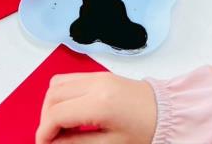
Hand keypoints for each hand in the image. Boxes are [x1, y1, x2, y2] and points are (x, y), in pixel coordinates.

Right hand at [36, 72, 156, 143]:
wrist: (168, 112)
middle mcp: (96, 83)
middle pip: (52, 96)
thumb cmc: (145, 130)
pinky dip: (61, 95)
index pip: (56, 113)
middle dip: (45, 119)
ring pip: (57, 84)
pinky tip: (69, 112)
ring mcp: (97, 75)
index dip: (44, 132)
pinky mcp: (100, 74)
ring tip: (59, 127)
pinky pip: (69, 79)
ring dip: (51, 105)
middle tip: (51, 139)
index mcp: (100, 103)